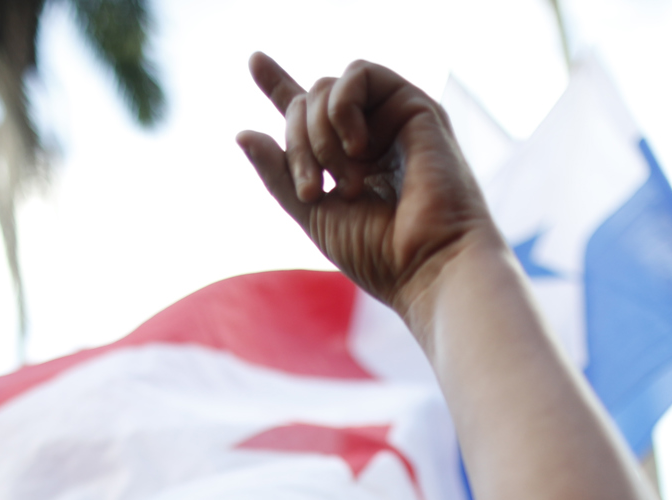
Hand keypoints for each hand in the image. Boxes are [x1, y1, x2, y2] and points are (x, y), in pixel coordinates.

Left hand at [238, 54, 500, 324]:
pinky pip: (359, 74)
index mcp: (348, 161)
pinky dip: (342, 108)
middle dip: (296, 145)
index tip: (255, 61)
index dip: (279, 86)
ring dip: (318, 133)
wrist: (428, 265)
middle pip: (307, 103)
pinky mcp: (414, 105)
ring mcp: (392, 119)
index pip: (309, 114)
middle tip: (311, 190)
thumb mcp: (313, 214)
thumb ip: (279, 174)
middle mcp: (371, 136)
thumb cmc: (378, 253)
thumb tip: (243, 133)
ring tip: (340, 180)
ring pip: (327, 87)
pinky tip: (357, 147)